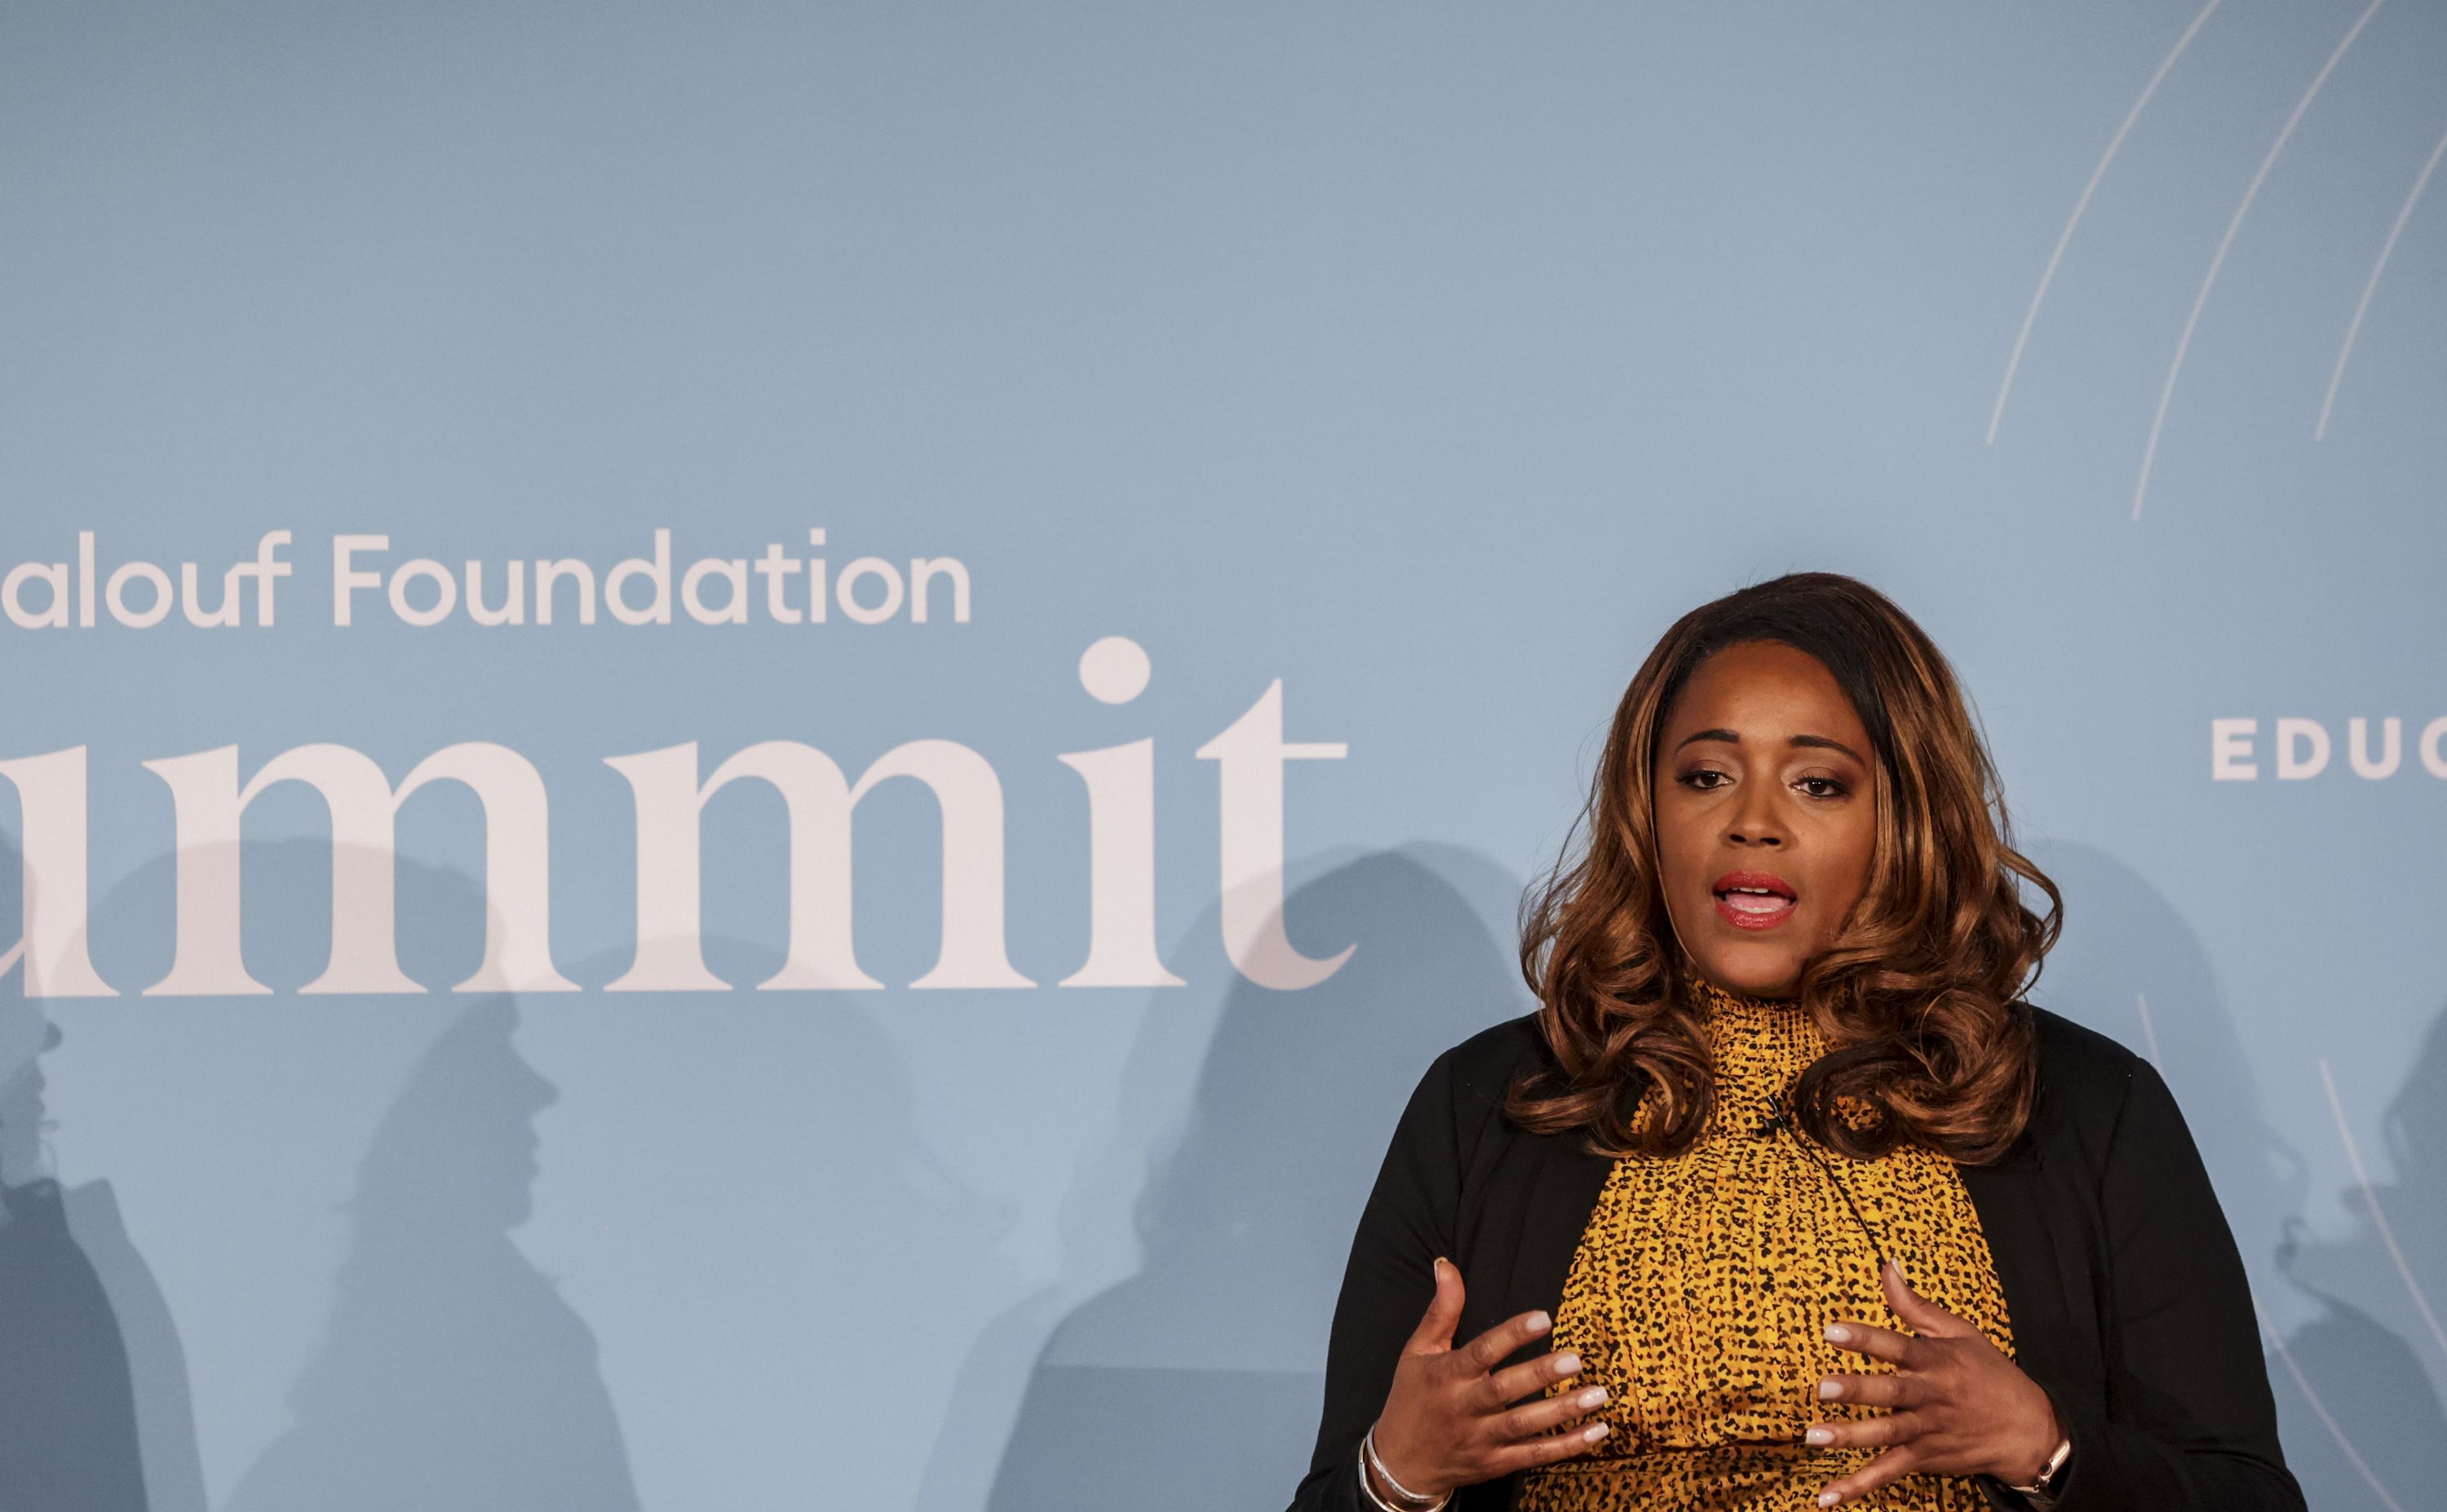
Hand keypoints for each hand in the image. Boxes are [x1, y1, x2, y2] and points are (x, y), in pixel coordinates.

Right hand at [1366, 1257, 1612, 1498]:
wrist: (1401, 1463)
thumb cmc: (1411, 1398)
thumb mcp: (1418, 1351)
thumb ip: (1441, 1310)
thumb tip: (1446, 1265)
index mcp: (1447, 1375)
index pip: (1482, 1351)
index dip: (1512, 1335)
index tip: (1543, 1318)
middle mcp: (1464, 1407)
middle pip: (1505, 1389)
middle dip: (1541, 1374)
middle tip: (1575, 1359)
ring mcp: (1481, 1439)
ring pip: (1525, 1425)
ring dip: (1563, 1411)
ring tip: (1598, 1395)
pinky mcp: (1495, 1463)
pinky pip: (1534, 1456)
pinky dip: (1566, 1446)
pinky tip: (1596, 1432)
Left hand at [1804, 1258, 2065, 1506]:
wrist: (2029, 1430)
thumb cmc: (1990, 1374)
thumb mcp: (1959, 1333)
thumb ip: (1915, 1305)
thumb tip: (1886, 1266)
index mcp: (1936, 1361)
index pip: (1898, 1346)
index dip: (1866, 1338)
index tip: (1832, 1331)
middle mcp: (1931, 1396)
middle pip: (1891, 1392)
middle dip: (1858, 1391)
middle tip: (1823, 1388)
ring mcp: (1928, 1430)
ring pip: (1887, 1434)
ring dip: (1850, 1437)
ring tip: (1814, 1438)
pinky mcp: (1926, 1458)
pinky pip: (1889, 1472)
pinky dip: (1859, 1485)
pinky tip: (1829, 1496)